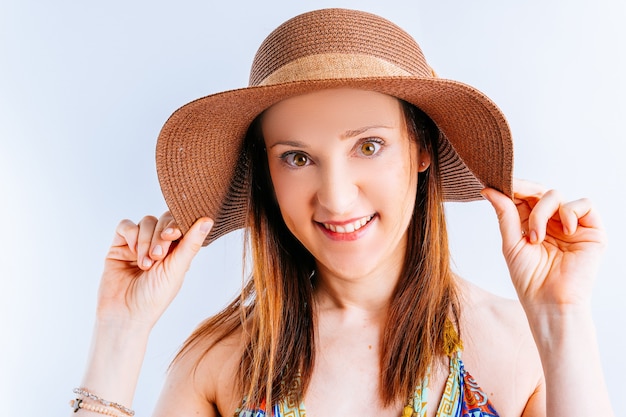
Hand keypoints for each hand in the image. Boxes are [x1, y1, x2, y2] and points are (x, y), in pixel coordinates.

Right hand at [96, 212, 212, 327]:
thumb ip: (191, 243)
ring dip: (145, 241)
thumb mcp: (177, 269)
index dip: (177, 224)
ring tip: (145, 265)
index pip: (181, 223)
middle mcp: (159, 244)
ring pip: (146, 222)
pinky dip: (131, 235)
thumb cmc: (154, 297)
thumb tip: (208, 220)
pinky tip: (132, 253)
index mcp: (178, 250)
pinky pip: (126, 225)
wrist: (125, 314)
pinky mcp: (120, 245)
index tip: (173, 235)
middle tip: (158, 256)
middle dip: (160, 235)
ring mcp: (139, 243)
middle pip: (164, 219)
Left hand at [481, 179, 605, 310]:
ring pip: (556, 195)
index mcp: (532, 224)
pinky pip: (584, 204)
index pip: (523, 197)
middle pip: (539, 191)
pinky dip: (570, 212)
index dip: (513, 187)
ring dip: (541, 212)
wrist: (549, 301)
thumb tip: (489, 190)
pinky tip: (565, 230)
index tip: (497, 180)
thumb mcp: (511, 243)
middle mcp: (552, 222)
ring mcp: (571, 225)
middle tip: (512, 193)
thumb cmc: (529, 278)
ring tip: (535, 238)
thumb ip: (504, 215)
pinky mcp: (592, 231)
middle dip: (524, 191)